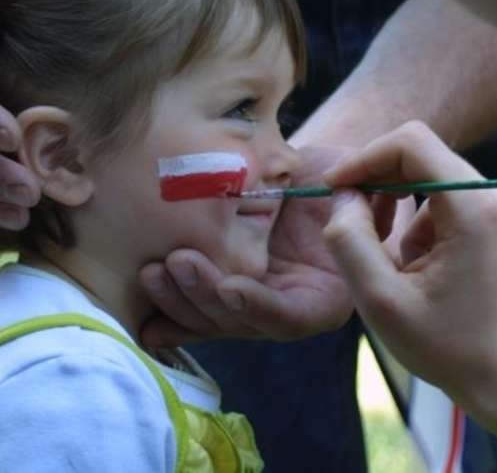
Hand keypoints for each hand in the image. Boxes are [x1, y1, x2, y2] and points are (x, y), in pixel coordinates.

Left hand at [138, 145, 414, 345]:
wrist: (312, 172)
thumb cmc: (339, 176)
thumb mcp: (353, 184)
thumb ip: (353, 197)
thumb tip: (349, 197)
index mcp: (327, 294)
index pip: (295, 314)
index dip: (264, 306)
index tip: (234, 287)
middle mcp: (288, 306)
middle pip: (244, 322)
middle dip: (207, 299)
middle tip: (179, 263)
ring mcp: (254, 301)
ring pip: (214, 318)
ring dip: (181, 301)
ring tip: (152, 272)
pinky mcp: (226, 290)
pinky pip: (196, 312)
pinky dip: (170, 317)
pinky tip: (143, 325)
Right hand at [320, 121, 496, 405]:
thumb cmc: (447, 346)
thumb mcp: (380, 300)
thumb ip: (350, 240)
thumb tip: (344, 197)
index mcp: (472, 207)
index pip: (411, 142)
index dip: (365, 158)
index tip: (336, 189)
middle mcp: (494, 196)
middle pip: (421, 154)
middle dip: (377, 182)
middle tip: (352, 223)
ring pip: (431, 177)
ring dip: (396, 204)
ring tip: (385, 256)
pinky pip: (447, 200)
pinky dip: (419, 222)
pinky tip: (413, 266)